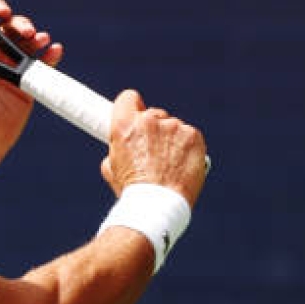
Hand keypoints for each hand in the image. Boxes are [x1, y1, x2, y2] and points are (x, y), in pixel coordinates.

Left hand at [0, 0, 63, 176]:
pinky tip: (54, 51)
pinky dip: (51, 55)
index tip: (3, 11)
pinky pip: (43, 64)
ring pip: (29, 42)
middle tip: (27, 32)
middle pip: (11, 27)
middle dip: (21, 23)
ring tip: (40, 40)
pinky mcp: (28, 83)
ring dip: (37, 36)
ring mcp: (13, 68)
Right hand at [100, 89, 206, 206]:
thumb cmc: (132, 191)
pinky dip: (187, 148)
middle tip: (152, 152)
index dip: (131, 108)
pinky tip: (182, 164)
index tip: (135, 116)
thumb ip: (117, 148)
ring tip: (168, 165)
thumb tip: (122, 146)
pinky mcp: (193, 136)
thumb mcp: (111, 168)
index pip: (128, 98)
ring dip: (171, 140)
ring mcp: (174, 127)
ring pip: (173, 127)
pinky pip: (189, 136)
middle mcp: (149, 121)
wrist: (158, 206)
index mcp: (125, 125)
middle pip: (153, 114)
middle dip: (153, 130)